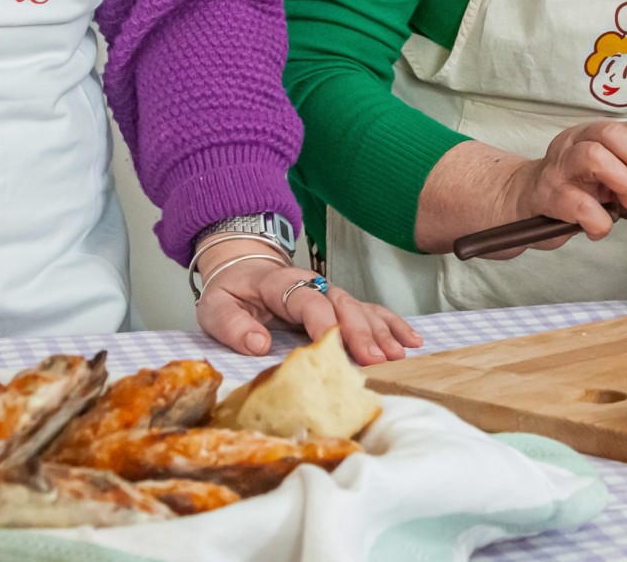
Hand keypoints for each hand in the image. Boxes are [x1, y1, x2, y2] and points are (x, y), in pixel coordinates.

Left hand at [194, 244, 422, 363]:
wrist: (242, 268)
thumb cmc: (231, 292)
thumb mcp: (216, 307)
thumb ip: (233, 325)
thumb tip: (259, 345)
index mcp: (281, 283)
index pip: (307, 300)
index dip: (322, 321)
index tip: (333, 344)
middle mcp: (313, 284)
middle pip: (343, 304)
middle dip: (361, 332)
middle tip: (376, 359)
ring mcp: (330, 293)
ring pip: (362, 309)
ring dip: (381, 332)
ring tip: (397, 355)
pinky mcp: (340, 304)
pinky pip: (371, 311)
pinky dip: (392, 324)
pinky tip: (411, 340)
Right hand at [497, 120, 626, 254]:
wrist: (521, 203)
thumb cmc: (574, 190)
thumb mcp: (612, 185)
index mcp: (601, 133)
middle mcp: (578, 140)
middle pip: (618, 136)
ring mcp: (559, 165)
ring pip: (595, 157)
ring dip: (624, 185)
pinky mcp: (546, 194)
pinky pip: (579, 205)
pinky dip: (599, 221)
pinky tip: (600, 227)